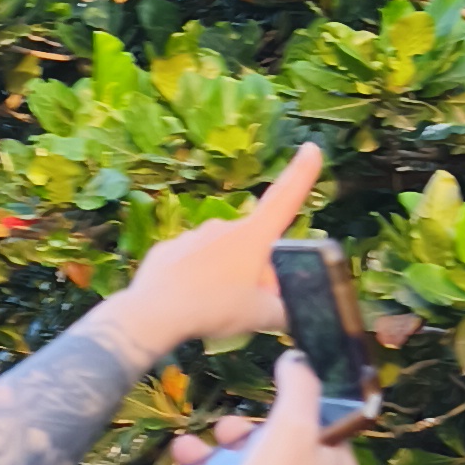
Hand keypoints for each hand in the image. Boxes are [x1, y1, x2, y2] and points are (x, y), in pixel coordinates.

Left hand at [111, 145, 324, 369]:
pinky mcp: (168, 250)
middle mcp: (223, 228)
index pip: (285, 199)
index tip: (311, 148)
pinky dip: (198, 281)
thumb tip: (283, 310)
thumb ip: (280, 310)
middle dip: (258, 272)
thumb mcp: (260, 316)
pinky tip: (192, 304)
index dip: (301, 174)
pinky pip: (193, 264)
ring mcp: (193, 236)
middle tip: (253, 307)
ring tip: (218, 310)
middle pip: (252, 246)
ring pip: (222, 256)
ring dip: (228, 278)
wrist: (154, 314)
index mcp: (252, 237)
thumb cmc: (214, 308)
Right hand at [149, 350, 360, 464]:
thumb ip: (299, 387)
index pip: (313, 430)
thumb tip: (296, 359)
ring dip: (205, 463)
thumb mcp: (293, 424)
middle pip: (271, 454)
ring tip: (179, 450)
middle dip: (235, 439)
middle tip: (218, 430)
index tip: (255, 409)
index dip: (281, 415)